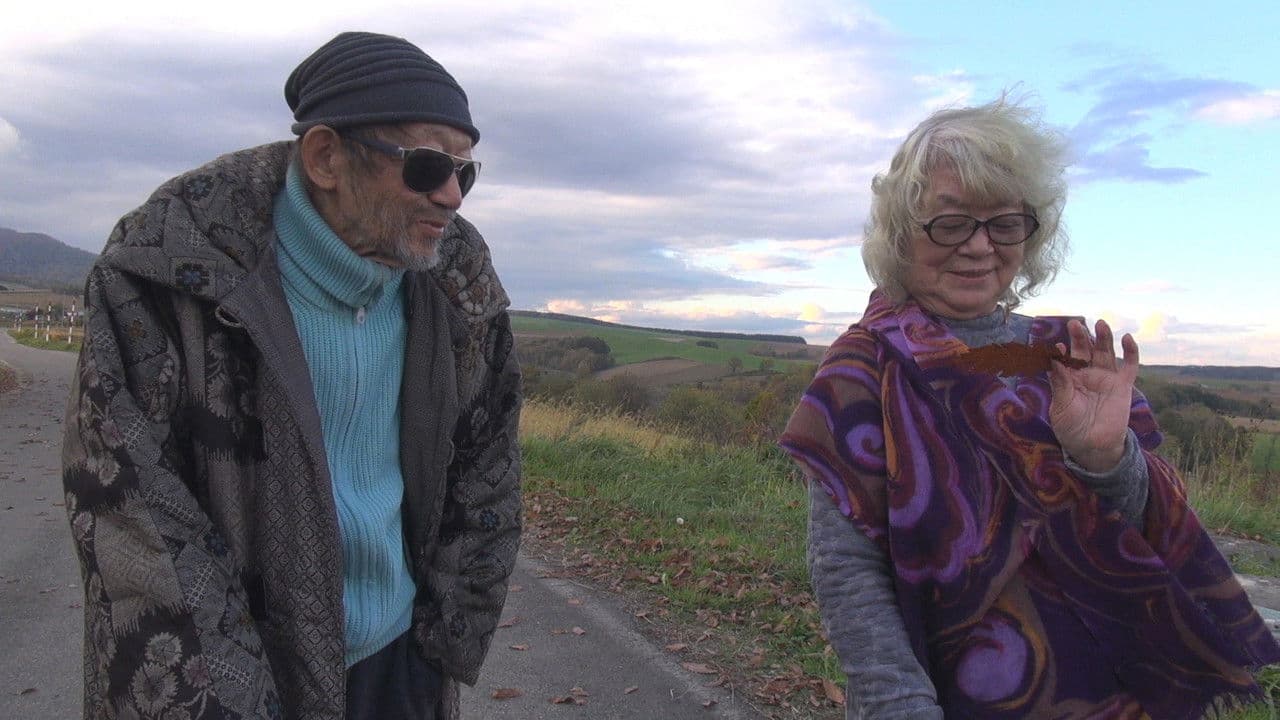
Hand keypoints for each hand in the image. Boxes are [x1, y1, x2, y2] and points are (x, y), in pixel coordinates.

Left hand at [1047, 319, 1138, 472]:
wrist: (1092, 446)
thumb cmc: (1070, 427)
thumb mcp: (1061, 406)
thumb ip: (1060, 384)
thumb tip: (1053, 360)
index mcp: (1068, 377)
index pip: (1064, 359)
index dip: (1062, 351)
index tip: (1057, 345)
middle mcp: (1087, 373)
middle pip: (1084, 350)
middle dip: (1080, 337)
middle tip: (1074, 324)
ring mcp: (1105, 377)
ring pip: (1105, 352)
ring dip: (1103, 337)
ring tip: (1100, 324)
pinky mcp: (1123, 385)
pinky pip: (1129, 365)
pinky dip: (1131, 352)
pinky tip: (1128, 338)